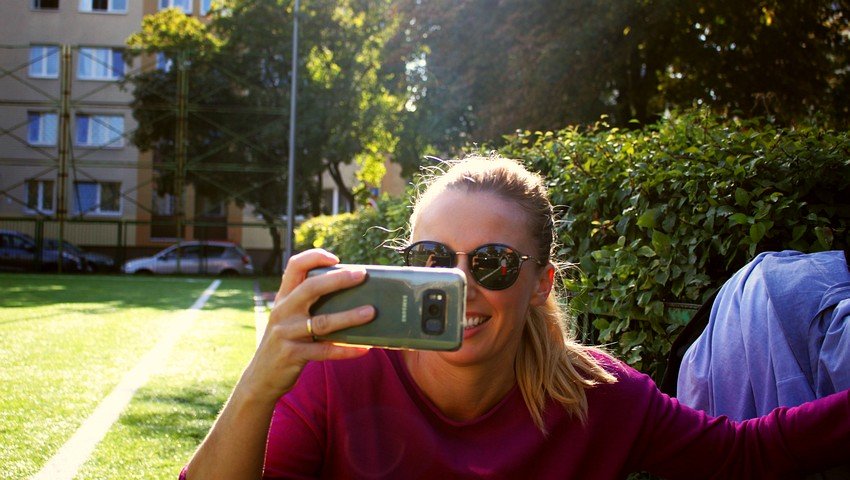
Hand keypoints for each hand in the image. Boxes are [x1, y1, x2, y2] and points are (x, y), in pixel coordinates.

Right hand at [239, 249, 374, 402]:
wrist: (260, 378)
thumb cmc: (284, 343)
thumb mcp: (288, 319)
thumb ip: (307, 305)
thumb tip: (350, 294)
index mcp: (283, 298)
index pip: (294, 267)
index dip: (314, 257)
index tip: (336, 258)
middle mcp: (283, 311)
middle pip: (310, 288)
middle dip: (338, 279)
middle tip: (361, 275)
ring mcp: (286, 333)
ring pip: (322, 322)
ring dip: (349, 316)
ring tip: (371, 312)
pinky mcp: (292, 355)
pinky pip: (324, 351)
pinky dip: (345, 350)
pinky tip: (363, 349)